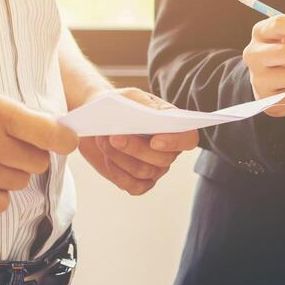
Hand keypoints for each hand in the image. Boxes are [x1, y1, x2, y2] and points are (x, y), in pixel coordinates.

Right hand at [0, 83, 77, 213]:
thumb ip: (21, 116)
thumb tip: (62, 139)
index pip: (51, 135)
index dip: (65, 140)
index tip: (65, 142)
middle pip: (39, 163)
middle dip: (29, 154)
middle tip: (7, 144)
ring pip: (20, 183)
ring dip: (10, 173)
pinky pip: (1, 203)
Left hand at [76, 88, 199, 195]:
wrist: (96, 119)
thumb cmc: (118, 105)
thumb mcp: (130, 97)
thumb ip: (145, 105)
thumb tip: (157, 116)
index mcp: (174, 126)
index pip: (188, 139)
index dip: (175, 142)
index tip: (155, 141)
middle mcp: (169, 150)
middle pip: (163, 159)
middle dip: (136, 149)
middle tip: (114, 137)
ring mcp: (155, 168)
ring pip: (144, 171)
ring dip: (120, 157)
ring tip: (104, 140)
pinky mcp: (138, 182)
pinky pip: (135, 187)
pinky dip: (118, 173)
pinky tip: (107, 159)